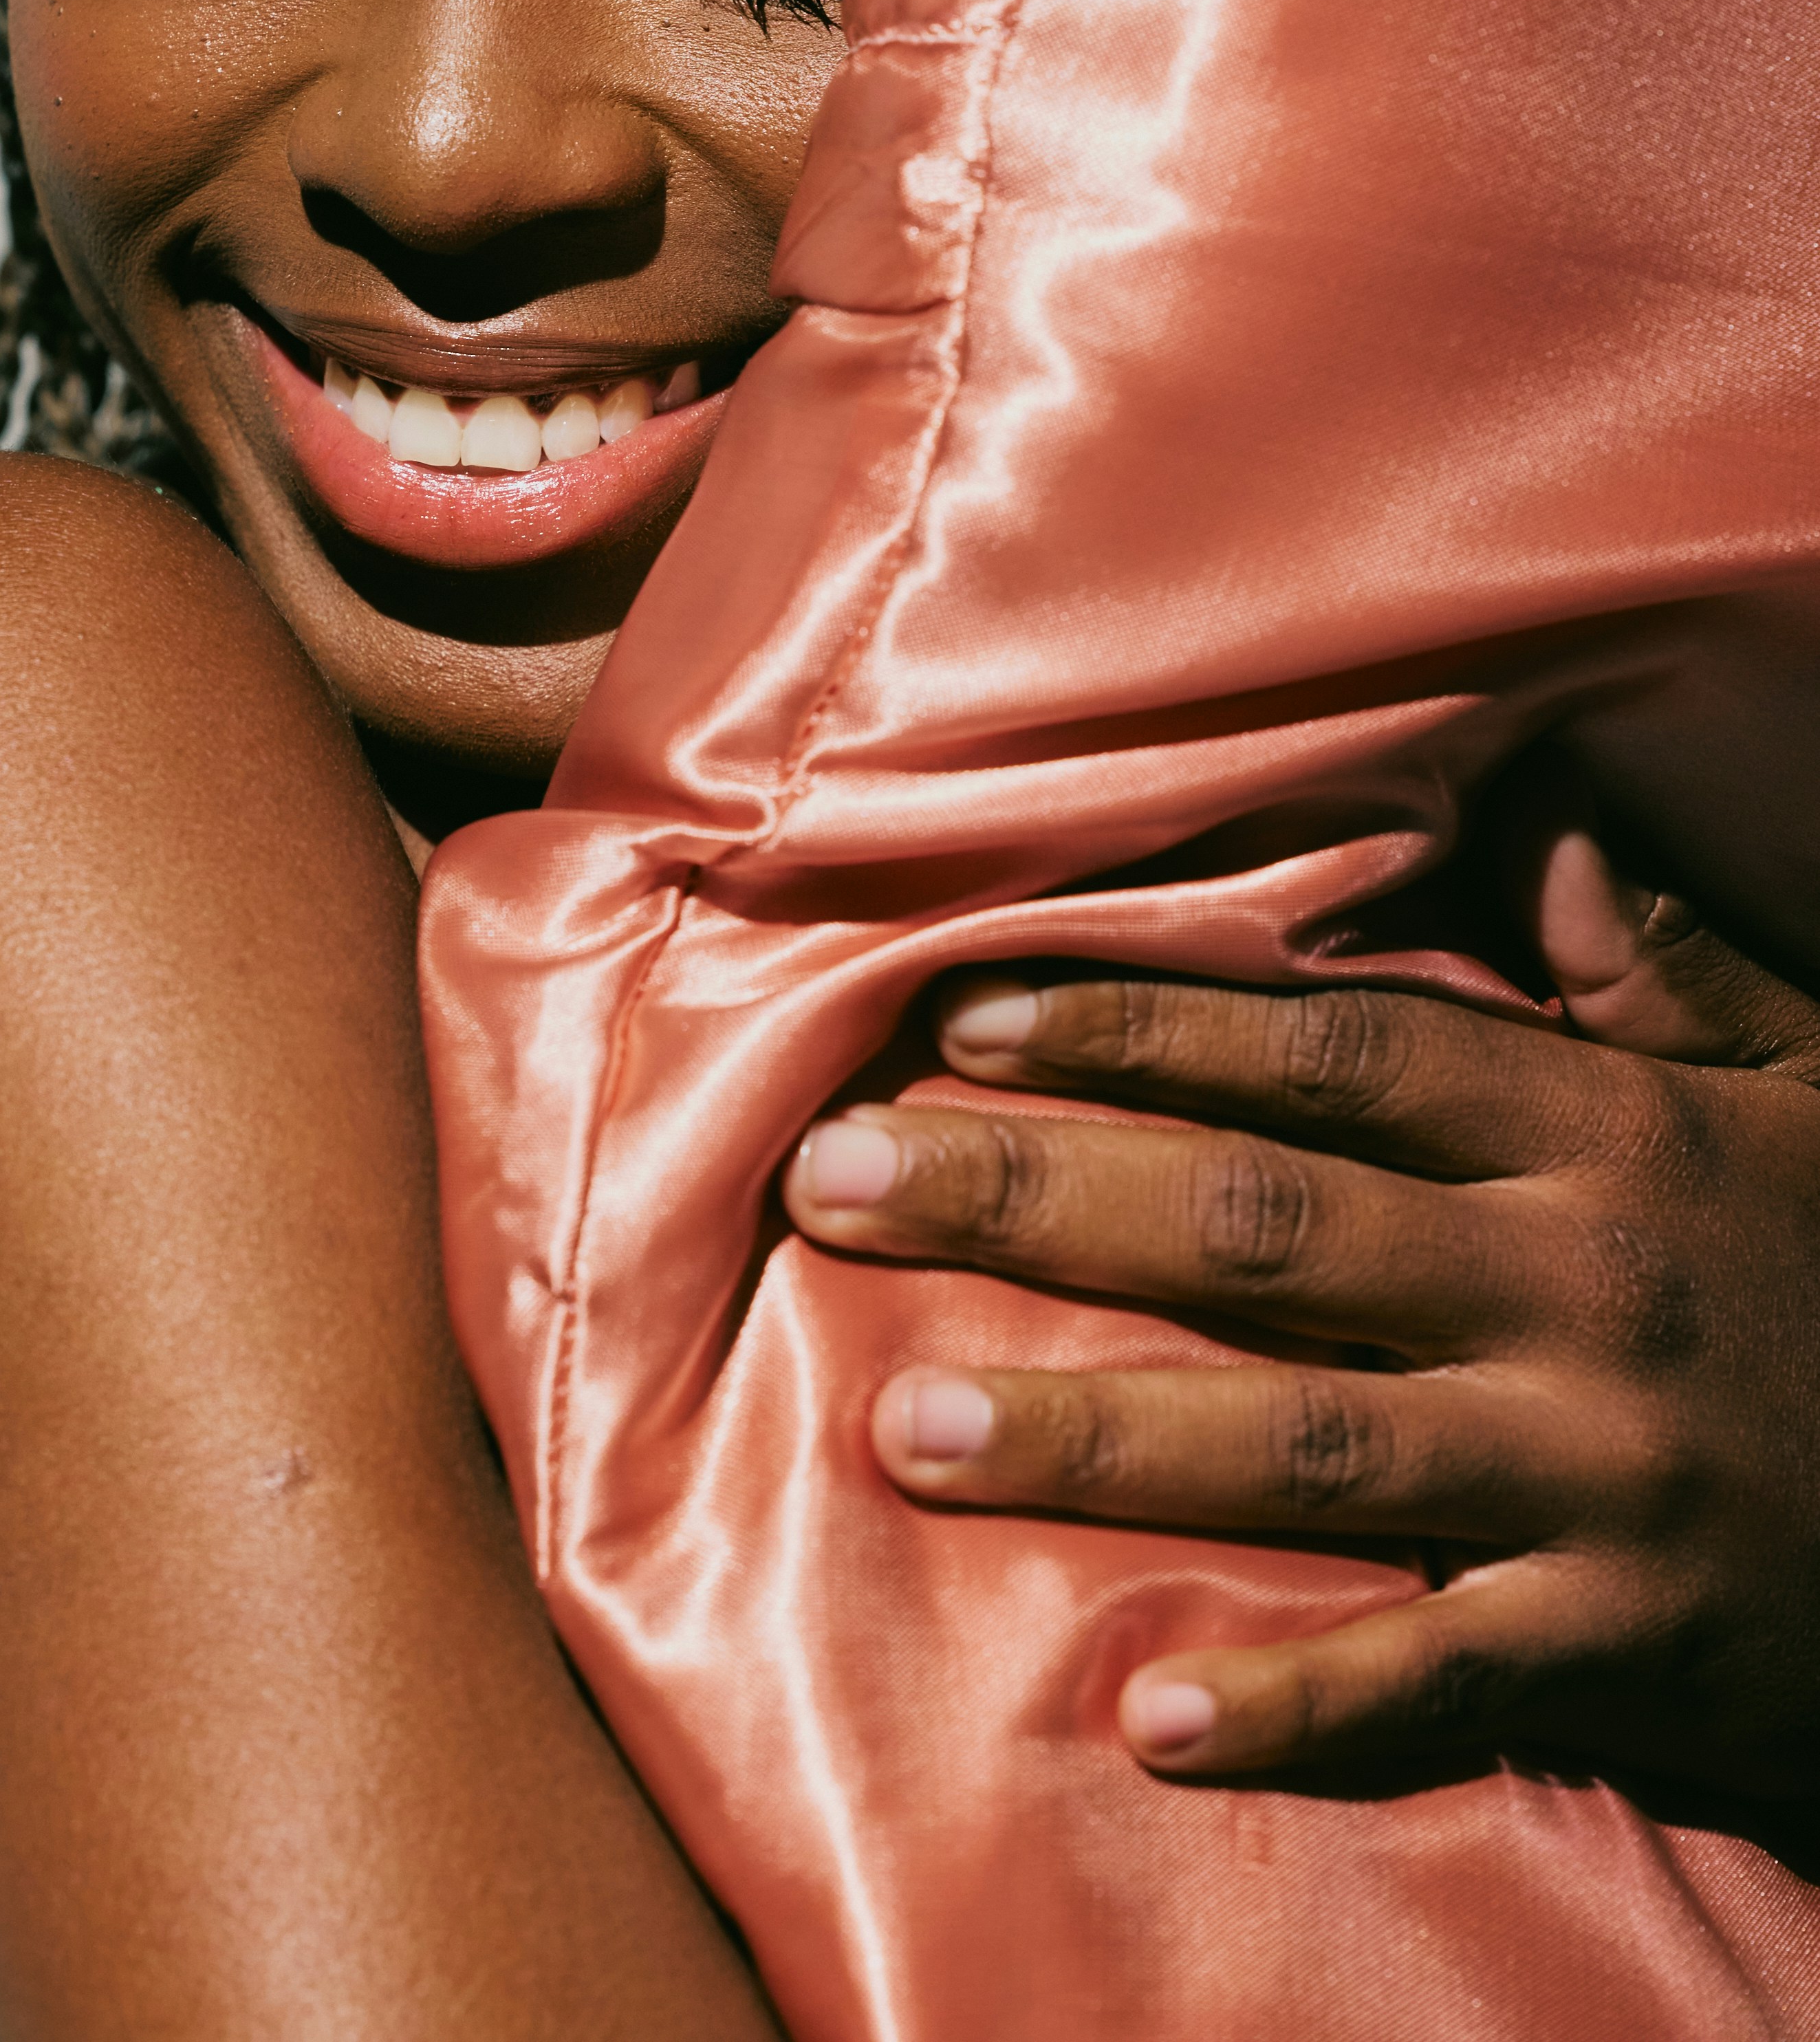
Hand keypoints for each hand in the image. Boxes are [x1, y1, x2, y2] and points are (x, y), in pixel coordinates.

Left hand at [783, 836, 1819, 1796]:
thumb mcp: (1812, 1094)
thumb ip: (1669, 980)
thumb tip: (1558, 838)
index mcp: (1602, 1138)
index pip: (1331, 1058)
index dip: (1142, 1032)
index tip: (961, 1023)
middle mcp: (1578, 1289)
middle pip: (1265, 1227)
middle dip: (1037, 1198)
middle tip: (835, 1181)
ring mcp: (1597, 1475)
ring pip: (1308, 1444)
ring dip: (1096, 1434)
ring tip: (901, 1422)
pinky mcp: (1630, 1645)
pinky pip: (1442, 1677)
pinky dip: (1302, 1705)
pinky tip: (1150, 1719)